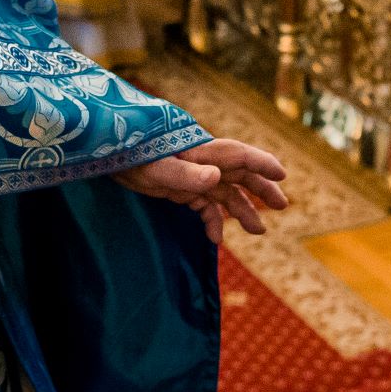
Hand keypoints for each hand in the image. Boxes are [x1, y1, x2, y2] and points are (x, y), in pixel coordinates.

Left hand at [117, 139, 289, 243]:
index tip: (282, 174)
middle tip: (282, 205)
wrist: (107, 156)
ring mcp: (192, 176)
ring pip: (225, 193)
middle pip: (239, 174)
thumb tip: (217, 178)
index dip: (261, 163)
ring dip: (242, 210)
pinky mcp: (180, 189)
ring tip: (259, 230)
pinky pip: (204, 206)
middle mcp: (201, 163)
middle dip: (261, 188)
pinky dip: (212, 221)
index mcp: (199, 153)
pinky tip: (216, 239)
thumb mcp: (156, 167)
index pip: (238, 154)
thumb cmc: (131, 155)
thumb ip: (185, 173)